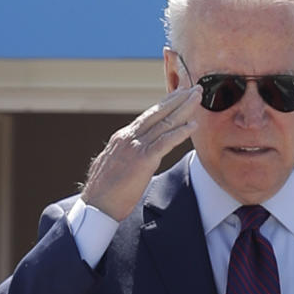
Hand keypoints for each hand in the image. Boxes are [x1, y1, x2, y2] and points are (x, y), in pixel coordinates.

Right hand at [81, 85, 201, 220]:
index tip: (178, 95)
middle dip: (177, 99)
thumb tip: (129, 156)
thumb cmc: (104, 192)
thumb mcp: (112, 166)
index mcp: (122, 138)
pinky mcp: (143, 160)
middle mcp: (128, 137)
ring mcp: (135, 147)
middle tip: (193, 88)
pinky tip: (193, 125)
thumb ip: (124, 156)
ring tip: (197, 97)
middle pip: (157, 113)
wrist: (96, 205)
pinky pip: (165, 142)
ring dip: (184, 108)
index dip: (165, 105)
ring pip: (164, 123)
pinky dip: (180, 132)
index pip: (147, 117)